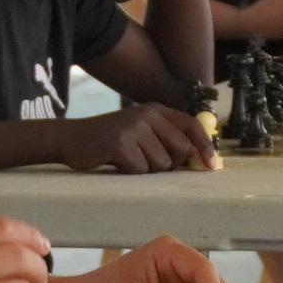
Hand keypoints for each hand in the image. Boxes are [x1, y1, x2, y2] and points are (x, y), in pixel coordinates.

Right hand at [62, 102, 210, 173]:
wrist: (71, 139)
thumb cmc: (109, 141)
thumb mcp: (139, 131)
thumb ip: (165, 138)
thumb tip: (196, 157)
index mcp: (155, 109)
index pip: (191, 125)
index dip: (204, 145)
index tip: (211, 164)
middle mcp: (146, 114)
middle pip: (179, 149)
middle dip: (168, 164)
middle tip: (146, 162)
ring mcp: (133, 128)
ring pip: (160, 164)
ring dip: (145, 170)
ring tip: (127, 160)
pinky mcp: (120, 144)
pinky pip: (139, 170)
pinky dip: (129, 173)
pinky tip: (116, 163)